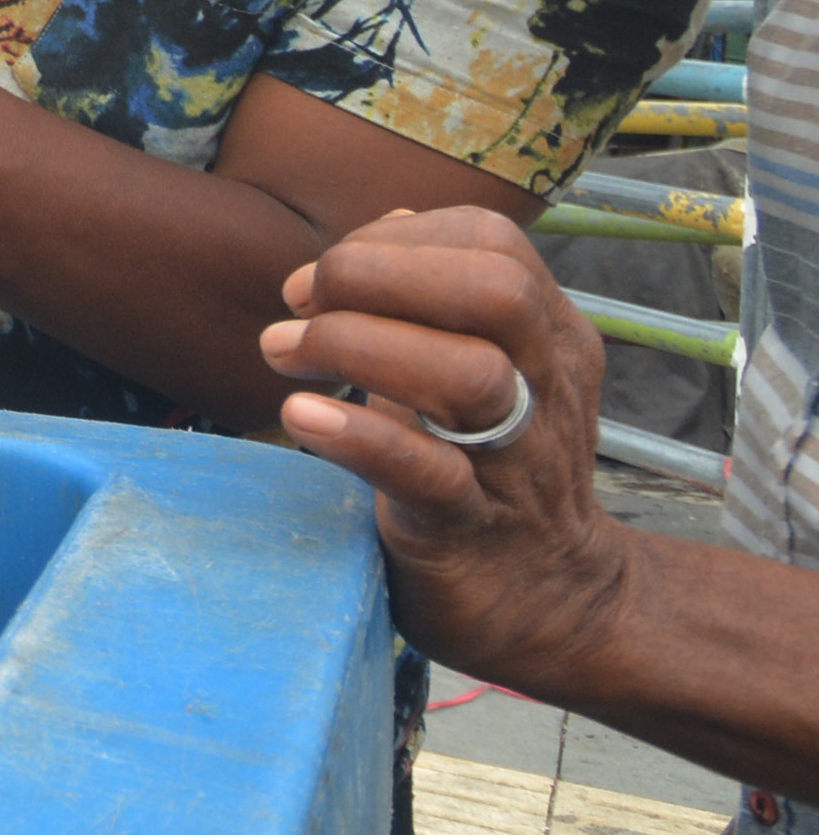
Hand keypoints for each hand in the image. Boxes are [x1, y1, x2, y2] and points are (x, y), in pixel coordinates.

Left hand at [257, 206, 628, 681]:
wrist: (552, 604)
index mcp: (548, 337)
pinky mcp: (473, 529)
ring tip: (283, 354)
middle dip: (379, 275)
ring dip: (357, 347)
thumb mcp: (478, 375)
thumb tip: (383, 230)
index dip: (394, 241)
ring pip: (467, 375)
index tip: (318, 279)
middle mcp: (547, 386)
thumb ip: (436, 306)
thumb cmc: (490, 473)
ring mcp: (517, 460)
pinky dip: (360, 436)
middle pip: (495, 290)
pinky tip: (303, 419)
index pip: (492, 242)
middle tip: (299, 303)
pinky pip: (428, 472)